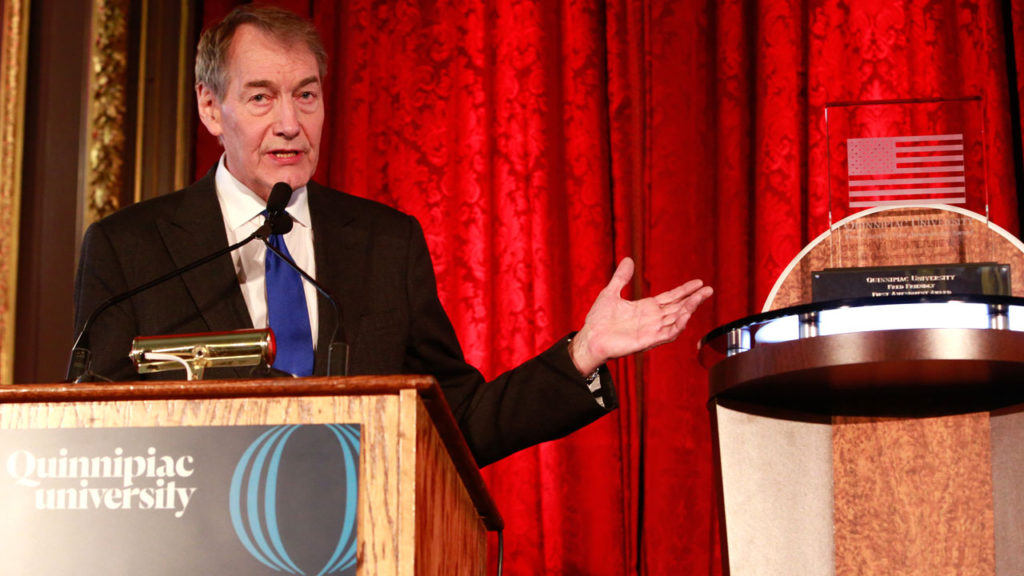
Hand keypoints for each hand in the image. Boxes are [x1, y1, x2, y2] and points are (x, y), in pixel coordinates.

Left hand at [569, 257, 712, 375]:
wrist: (590, 338)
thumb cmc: (598, 320)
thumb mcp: (611, 292)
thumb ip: (621, 277)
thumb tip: (628, 259)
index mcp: (646, 308)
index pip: (670, 298)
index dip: (684, 291)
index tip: (698, 282)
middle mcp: (652, 319)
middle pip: (678, 307)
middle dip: (694, 299)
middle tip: (709, 289)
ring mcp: (651, 330)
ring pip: (677, 319)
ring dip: (689, 309)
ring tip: (701, 297)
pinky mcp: (648, 340)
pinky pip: (668, 333)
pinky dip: (678, 325)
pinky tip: (686, 315)